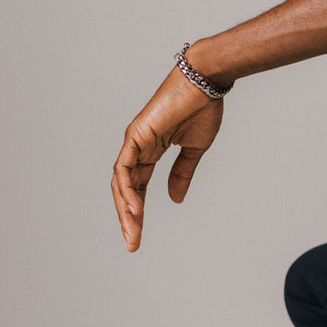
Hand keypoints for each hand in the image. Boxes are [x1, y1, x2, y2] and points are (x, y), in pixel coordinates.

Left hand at [112, 67, 223, 251]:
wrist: (205, 83)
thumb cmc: (202, 109)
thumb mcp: (194, 150)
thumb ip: (182, 173)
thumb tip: (174, 199)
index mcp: (150, 151)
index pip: (137, 187)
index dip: (137, 213)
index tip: (139, 236)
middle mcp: (137, 148)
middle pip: (126, 189)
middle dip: (128, 218)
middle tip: (132, 243)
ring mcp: (134, 141)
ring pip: (121, 182)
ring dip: (125, 208)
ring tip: (133, 231)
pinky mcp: (137, 135)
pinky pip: (126, 167)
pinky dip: (127, 188)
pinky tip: (134, 208)